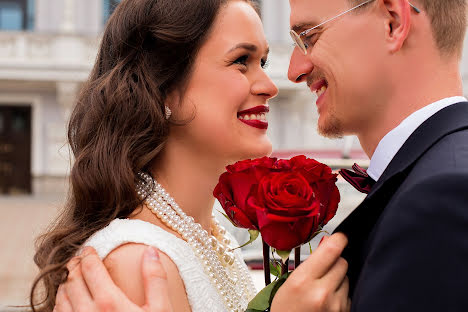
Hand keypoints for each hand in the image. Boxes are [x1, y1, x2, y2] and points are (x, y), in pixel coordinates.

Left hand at [54, 246, 172, 311]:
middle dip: (74, 266)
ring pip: (60, 299)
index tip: (89, 249)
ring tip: (72, 277)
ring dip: (65, 284)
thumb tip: (151, 251)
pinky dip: (60, 305)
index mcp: (109, 302)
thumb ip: (155, 279)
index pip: (91, 269)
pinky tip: (69, 303)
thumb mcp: (161, 310)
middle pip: (72, 281)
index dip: (88, 255)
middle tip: (79, 259)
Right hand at [271, 233, 350, 311]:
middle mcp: (322, 292)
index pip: (331, 250)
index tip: (339, 238)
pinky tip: (327, 302)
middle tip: (323, 269)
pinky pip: (349, 295)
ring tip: (322, 290)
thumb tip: (328, 244)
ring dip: (338, 280)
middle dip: (335, 262)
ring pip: (347, 278)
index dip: (338, 240)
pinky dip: (341, 294)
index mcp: (303, 281)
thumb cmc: (285, 311)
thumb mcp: (289, 284)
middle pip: (342, 262)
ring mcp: (336, 305)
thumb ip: (309, 264)